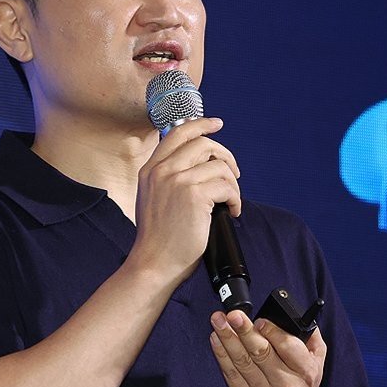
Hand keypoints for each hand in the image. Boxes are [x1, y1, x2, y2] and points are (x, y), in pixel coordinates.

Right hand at [128, 118, 241, 282]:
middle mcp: (162, 170)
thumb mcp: (153, 198)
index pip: (177, 133)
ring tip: (230, 201)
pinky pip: (227, 186)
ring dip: (232, 183)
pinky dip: (235, 199)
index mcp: (150, 169)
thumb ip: (168, 177)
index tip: (217, 124)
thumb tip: (201, 165)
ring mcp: (178, 181)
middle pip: (203, 143)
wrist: (153, 263)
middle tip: (234, 174)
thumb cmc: (158, 238)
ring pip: (219, 165)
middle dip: (226, 156)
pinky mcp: (195, 196)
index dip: (201, 124)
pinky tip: (231, 211)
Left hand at [209, 309, 326, 386]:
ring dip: (228, 339)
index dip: (271, 331)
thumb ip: (311, 338)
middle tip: (233, 314)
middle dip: (244, 331)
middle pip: (261, 353)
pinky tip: (216, 340)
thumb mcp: (318, 363)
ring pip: (243, 363)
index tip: (259, 319)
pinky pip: (231, 376)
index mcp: (306, 373)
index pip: (288, 347)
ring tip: (218, 321)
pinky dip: (221, 356)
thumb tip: (296, 314)